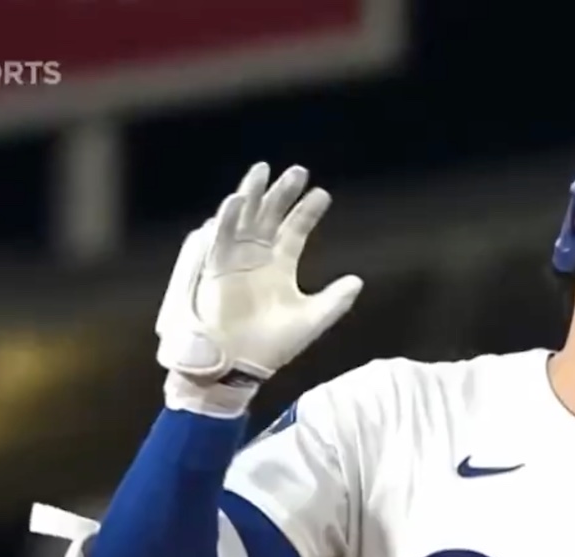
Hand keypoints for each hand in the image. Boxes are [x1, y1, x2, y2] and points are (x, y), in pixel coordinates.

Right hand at [156, 162, 361, 416]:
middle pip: (270, 216)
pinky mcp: (216, 270)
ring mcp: (235, 261)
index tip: (322, 193)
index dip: (308, 211)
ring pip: (244, 219)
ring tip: (262, 170)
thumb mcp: (310, 321)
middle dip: (282, 193)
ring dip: (252, 195)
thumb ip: (334, 301)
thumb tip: (358, 281)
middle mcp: (257, 258)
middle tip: (298, 171)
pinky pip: (221, 239)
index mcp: (280, 266)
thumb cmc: (272, 347)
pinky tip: (238, 200)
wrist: (238, 368)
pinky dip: (228, 219)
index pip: (296, 230)